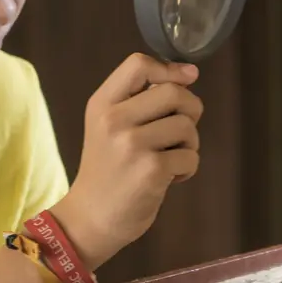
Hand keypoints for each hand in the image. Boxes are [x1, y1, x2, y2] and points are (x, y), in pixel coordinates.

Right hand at [52, 53, 202, 268]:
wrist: (91, 218)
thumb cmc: (108, 170)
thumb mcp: (108, 126)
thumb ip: (140, 99)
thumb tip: (190, 73)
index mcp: (102, 104)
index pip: (139, 64)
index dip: (170, 69)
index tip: (186, 80)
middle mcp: (114, 120)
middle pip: (174, 92)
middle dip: (190, 109)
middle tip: (181, 130)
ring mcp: (132, 145)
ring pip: (187, 125)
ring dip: (189, 144)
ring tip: (171, 158)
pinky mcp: (151, 170)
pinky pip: (190, 156)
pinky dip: (187, 168)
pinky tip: (169, 178)